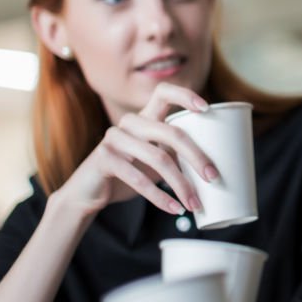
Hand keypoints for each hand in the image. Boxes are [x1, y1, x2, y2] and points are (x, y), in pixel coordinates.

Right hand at [51, 83, 218, 217]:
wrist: (88, 193)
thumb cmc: (129, 173)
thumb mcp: (154, 160)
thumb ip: (174, 154)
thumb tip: (213, 167)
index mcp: (144, 117)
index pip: (163, 92)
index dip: (185, 95)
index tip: (207, 108)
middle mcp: (129, 123)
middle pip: (171, 131)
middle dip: (196, 156)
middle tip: (213, 177)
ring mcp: (114, 139)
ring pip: (158, 158)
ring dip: (181, 184)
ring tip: (195, 203)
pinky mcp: (104, 159)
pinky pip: (137, 178)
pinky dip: (159, 197)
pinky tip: (174, 209)